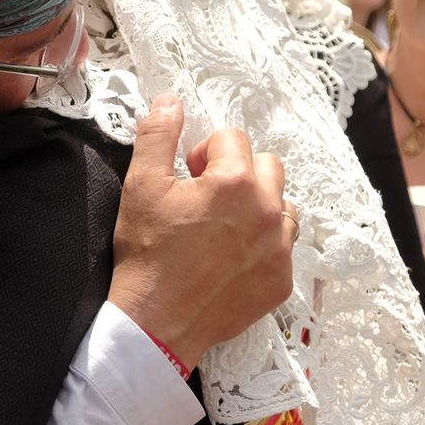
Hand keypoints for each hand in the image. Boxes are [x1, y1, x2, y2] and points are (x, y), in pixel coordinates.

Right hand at [108, 94, 297, 367]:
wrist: (156, 324)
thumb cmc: (147, 254)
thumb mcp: (141, 186)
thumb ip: (157, 135)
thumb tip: (171, 101)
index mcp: (235, 182)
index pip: (232, 138)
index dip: (205, 153)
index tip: (189, 177)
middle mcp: (269, 211)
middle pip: (267, 165)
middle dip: (238, 173)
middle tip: (206, 199)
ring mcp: (280, 249)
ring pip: (282, 205)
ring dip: (258, 207)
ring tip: (222, 229)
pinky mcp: (282, 280)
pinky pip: (283, 247)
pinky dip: (263, 246)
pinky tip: (230, 259)